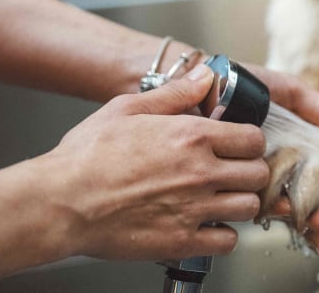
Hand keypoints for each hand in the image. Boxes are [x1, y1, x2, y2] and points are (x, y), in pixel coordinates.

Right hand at [38, 66, 269, 261]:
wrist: (60, 202)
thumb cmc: (87, 156)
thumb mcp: (127, 108)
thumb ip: (174, 93)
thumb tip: (205, 77)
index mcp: (192, 136)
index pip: (254, 139)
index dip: (250, 143)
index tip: (239, 147)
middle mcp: (200, 172)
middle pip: (258, 174)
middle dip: (249, 172)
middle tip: (233, 173)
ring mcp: (193, 209)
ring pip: (248, 207)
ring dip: (239, 202)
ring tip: (221, 198)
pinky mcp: (181, 241)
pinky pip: (228, 242)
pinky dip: (222, 235)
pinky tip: (206, 224)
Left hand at [244, 64, 318, 258]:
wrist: (206, 80)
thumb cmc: (246, 84)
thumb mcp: (291, 94)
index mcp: (294, 154)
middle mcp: (276, 171)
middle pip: (306, 207)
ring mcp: (252, 179)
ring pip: (282, 211)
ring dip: (303, 227)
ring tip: (318, 229)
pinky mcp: (227, 182)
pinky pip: (251, 201)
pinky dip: (269, 212)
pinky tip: (285, 216)